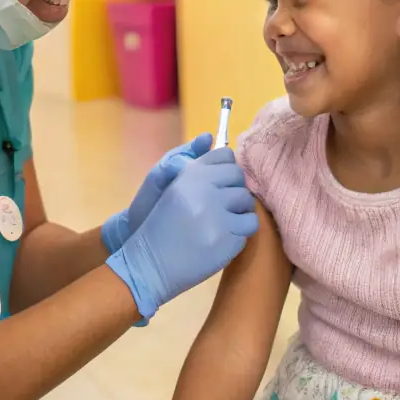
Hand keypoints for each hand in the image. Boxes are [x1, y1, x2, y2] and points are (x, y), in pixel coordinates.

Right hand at [106, 148, 257, 318]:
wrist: (150, 262)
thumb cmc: (161, 223)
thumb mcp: (171, 187)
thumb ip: (194, 163)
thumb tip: (210, 138)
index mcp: (190, 175)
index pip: (224, 156)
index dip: (226, 169)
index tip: (220, 182)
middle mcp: (204, 190)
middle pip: (239, 178)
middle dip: (234, 190)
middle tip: (221, 206)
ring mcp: (217, 216)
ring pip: (247, 203)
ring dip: (239, 212)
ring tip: (223, 222)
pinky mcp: (227, 239)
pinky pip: (249, 227)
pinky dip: (240, 232)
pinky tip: (224, 237)